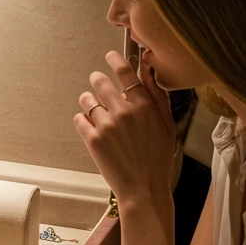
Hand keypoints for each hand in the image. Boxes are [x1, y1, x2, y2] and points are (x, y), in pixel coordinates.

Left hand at [74, 51, 175, 203]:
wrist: (143, 189)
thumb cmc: (158, 158)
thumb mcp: (167, 126)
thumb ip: (157, 96)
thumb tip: (149, 69)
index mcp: (144, 106)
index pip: (126, 72)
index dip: (115, 60)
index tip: (110, 55)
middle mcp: (124, 112)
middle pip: (101, 82)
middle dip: (98, 80)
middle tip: (98, 83)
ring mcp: (106, 125)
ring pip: (87, 100)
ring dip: (88, 101)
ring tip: (95, 110)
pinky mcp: (92, 139)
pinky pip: (79, 118)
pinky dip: (82, 120)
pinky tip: (90, 126)